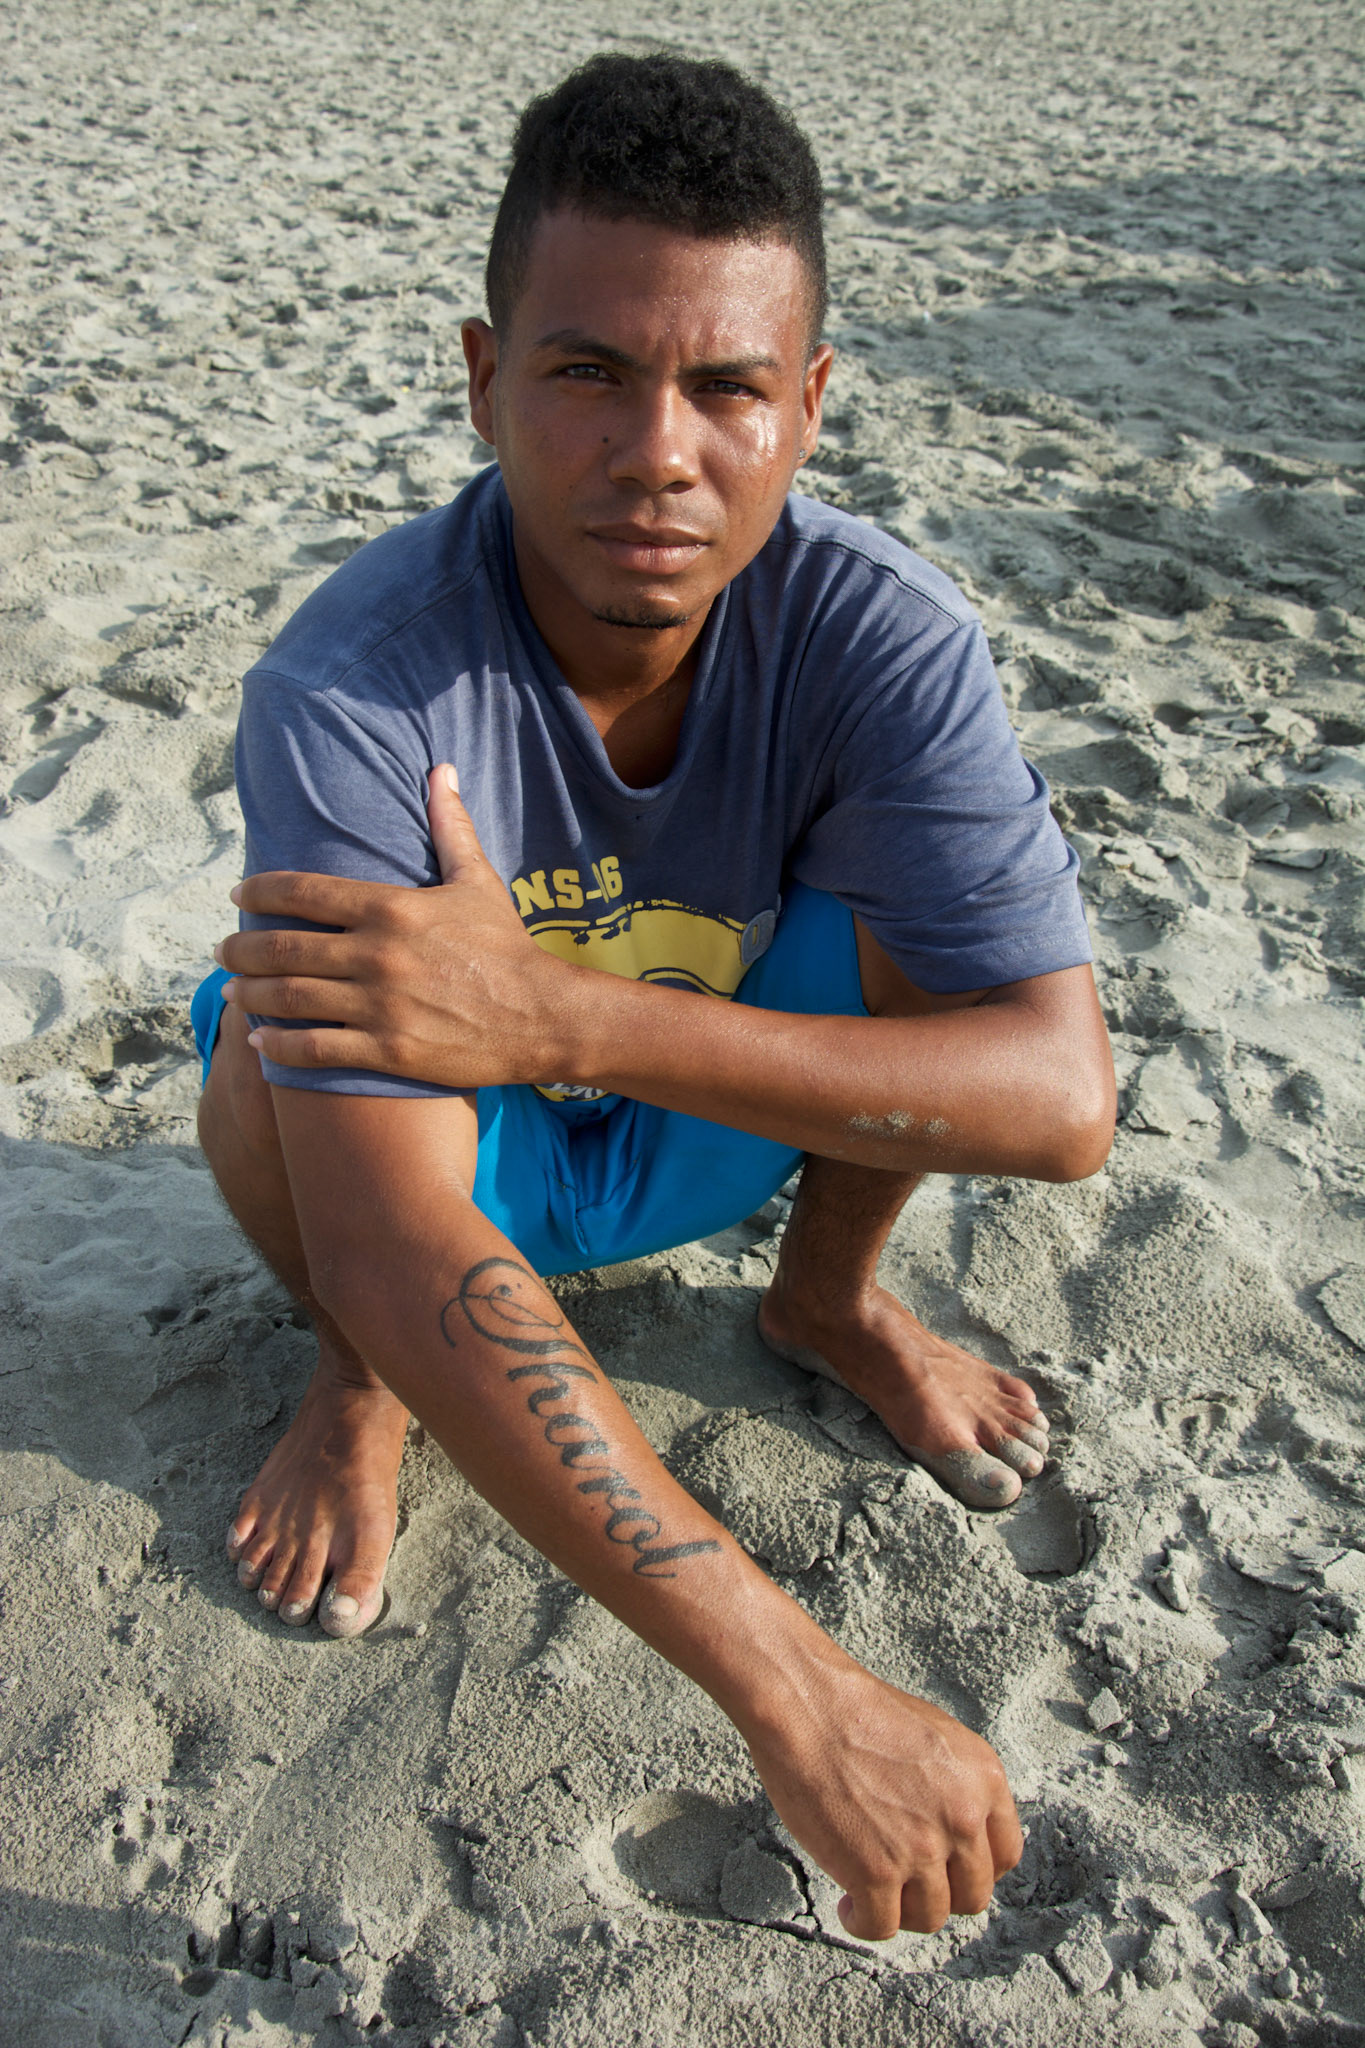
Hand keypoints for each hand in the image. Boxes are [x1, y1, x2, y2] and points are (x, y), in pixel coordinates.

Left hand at [216, 766, 581, 1086]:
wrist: (541, 1016)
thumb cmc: (507, 947)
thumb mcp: (478, 881)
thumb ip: (450, 827)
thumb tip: (441, 770)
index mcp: (391, 908)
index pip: (302, 891)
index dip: (259, 890)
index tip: (238, 895)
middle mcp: (376, 955)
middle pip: (282, 948)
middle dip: (240, 949)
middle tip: (223, 951)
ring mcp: (378, 1007)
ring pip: (288, 999)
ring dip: (249, 995)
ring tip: (233, 991)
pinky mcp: (386, 1051)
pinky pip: (314, 1049)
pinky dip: (277, 1045)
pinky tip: (258, 1042)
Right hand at [743, 1659, 1022, 1939]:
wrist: (809, 1705)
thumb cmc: (858, 1712)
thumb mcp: (936, 1737)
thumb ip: (959, 1786)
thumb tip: (957, 1833)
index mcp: (984, 1780)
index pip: (1006, 1856)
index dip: (974, 1870)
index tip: (947, 1870)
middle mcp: (963, 1818)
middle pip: (971, 1896)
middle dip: (938, 1894)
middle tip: (906, 1883)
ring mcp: (922, 1849)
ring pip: (929, 1918)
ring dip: (900, 1911)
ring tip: (871, 1892)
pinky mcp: (876, 1873)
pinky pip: (881, 1927)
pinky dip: (863, 1923)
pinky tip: (848, 1904)